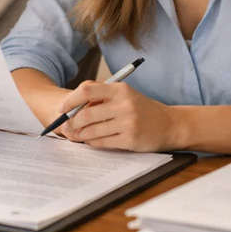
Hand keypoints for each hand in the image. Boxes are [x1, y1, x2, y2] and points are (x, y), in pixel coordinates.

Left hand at [57, 81, 177, 151]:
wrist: (169, 124)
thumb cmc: (141, 109)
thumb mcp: (124, 95)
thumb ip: (101, 97)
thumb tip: (72, 107)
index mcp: (120, 89)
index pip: (87, 90)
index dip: (70, 100)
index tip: (62, 109)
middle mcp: (124, 104)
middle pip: (87, 113)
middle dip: (71, 122)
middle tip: (65, 128)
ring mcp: (128, 122)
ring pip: (92, 130)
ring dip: (79, 135)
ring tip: (74, 136)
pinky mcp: (130, 139)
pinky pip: (103, 142)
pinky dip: (92, 142)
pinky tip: (89, 141)